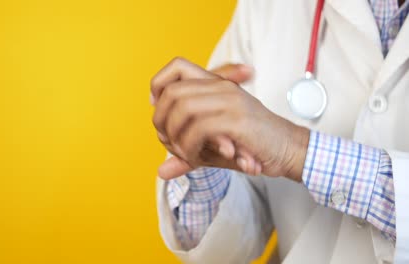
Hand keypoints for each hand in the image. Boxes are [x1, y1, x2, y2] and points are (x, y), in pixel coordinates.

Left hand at [151, 57, 309, 180]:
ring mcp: (231, 101)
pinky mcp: (238, 120)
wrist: (288, 148)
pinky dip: (190, 147)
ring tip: (184, 153)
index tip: (160, 113)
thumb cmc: (250, 145)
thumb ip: (187, 153)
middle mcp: (222, 87)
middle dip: (162, 121)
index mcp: (216, 84)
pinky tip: (196, 158)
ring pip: (183, 109)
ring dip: (175, 137)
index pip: (177, 66)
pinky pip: (199, 129)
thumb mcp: (214, 147)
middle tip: (169, 143)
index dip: (159, 86)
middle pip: (172, 93)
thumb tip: (162, 171)